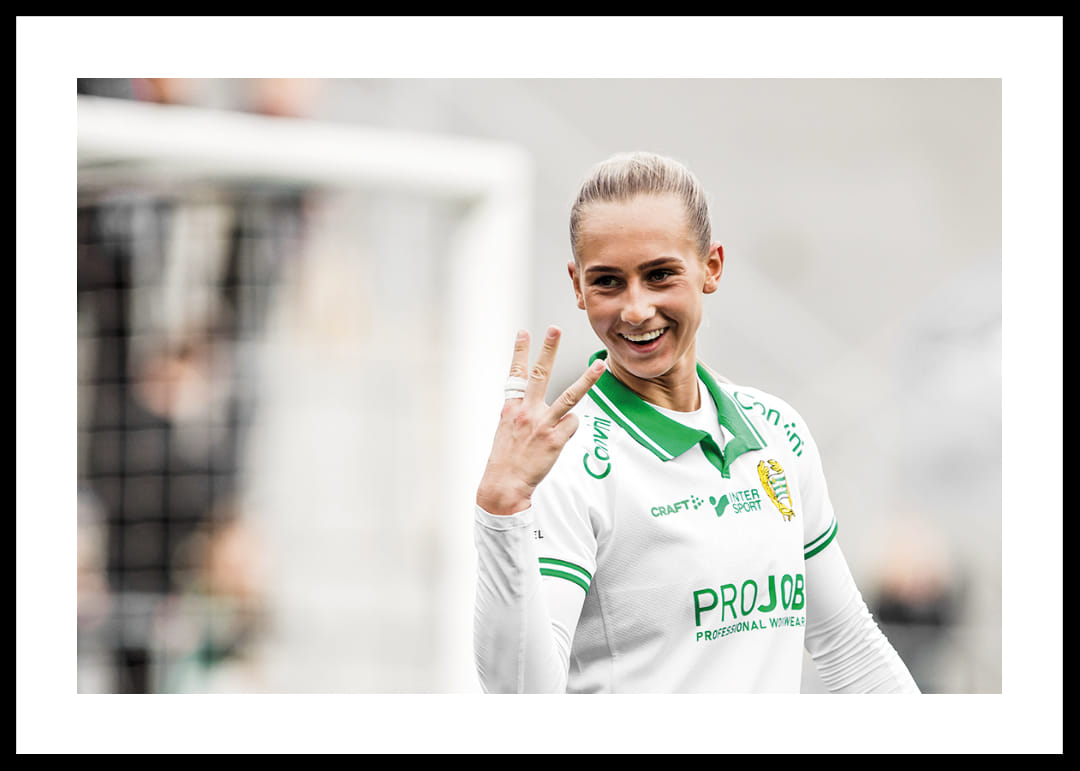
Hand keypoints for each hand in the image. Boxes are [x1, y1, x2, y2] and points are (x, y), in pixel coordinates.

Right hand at [476, 326, 605, 515]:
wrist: (504, 484)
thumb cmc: (506, 457)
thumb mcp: (506, 428)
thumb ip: (520, 411)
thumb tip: (536, 402)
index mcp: (512, 407)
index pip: (516, 373)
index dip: (520, 351)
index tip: (524, 332)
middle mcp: (527, 411)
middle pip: (541, 374)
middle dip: (549, 350)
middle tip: (555, 329)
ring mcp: (542, 424)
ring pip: (570, 396)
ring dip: (587, 379)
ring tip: (600, 365)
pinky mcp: (555, 439)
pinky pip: (572, 425)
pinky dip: (568, 430)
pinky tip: (557, 442)